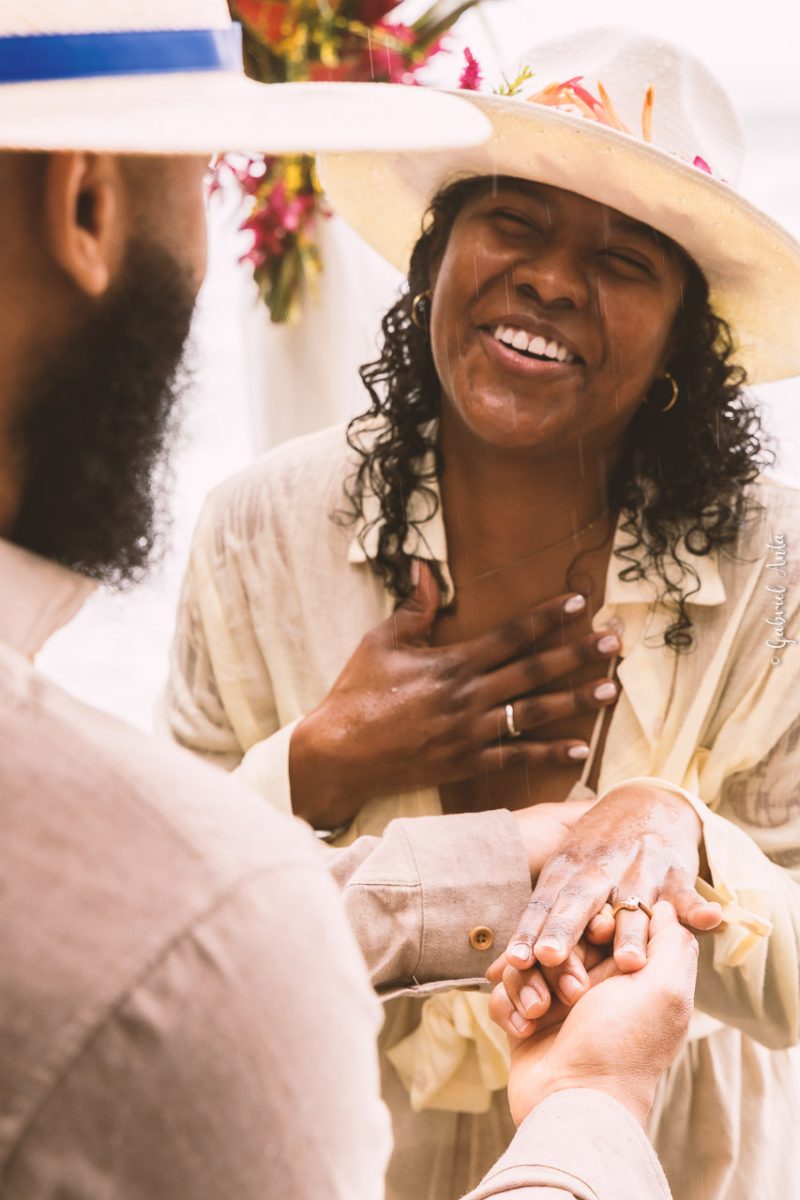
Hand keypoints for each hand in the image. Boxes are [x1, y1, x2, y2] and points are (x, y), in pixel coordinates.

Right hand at [289, 561, 620, 826]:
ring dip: (574, 700)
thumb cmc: (356, 694)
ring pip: (532, 712)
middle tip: (613, 642)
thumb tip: (426, 566)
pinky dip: (548, 753)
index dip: (547, 615)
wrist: (338, 753)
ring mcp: (469, 733)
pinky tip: (580, 749)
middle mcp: (467, 697)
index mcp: (450, 663)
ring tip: (609, 689)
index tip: (579, 600)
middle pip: (533, 670)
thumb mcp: (381, 642)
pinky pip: (516, 757)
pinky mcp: (464, 764)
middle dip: (576, 653)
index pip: (511, 634)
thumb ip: (415, 608)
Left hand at [503, 782, 721, 974]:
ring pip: (633, 905)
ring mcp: (639, 870)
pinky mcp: (675, 874)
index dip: (527, 931)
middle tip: (549, 958)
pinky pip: (688, 895)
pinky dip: (698, 908)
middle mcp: (600, 869)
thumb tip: (495, 976)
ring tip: (628, 962)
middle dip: (563, 928)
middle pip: (578, 901)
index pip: (542, 902)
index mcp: (568, 870)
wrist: (647, 803)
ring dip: (631, 932)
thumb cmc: (594, 853)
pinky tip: (710, 920)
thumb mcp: (563, 876)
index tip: (512, 962)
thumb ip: (536, 925)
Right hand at [505, 902, 698, 1127]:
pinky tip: (524, 1029)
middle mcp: (594, 984)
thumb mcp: (666, 990)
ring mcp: (557, 1003)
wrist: (574, 1102)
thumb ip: (671, 941)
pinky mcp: (524, 1020)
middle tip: (572, 991)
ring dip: (530, 983)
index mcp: (630, 974)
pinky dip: (510, 1006)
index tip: (598, 934)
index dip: (597, 921)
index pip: (605, 919)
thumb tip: (663, 906)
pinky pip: (503, 990)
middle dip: (558, 956)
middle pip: (560, 936)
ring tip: (543, 1012)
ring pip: (528, 960)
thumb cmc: (623, 1046)